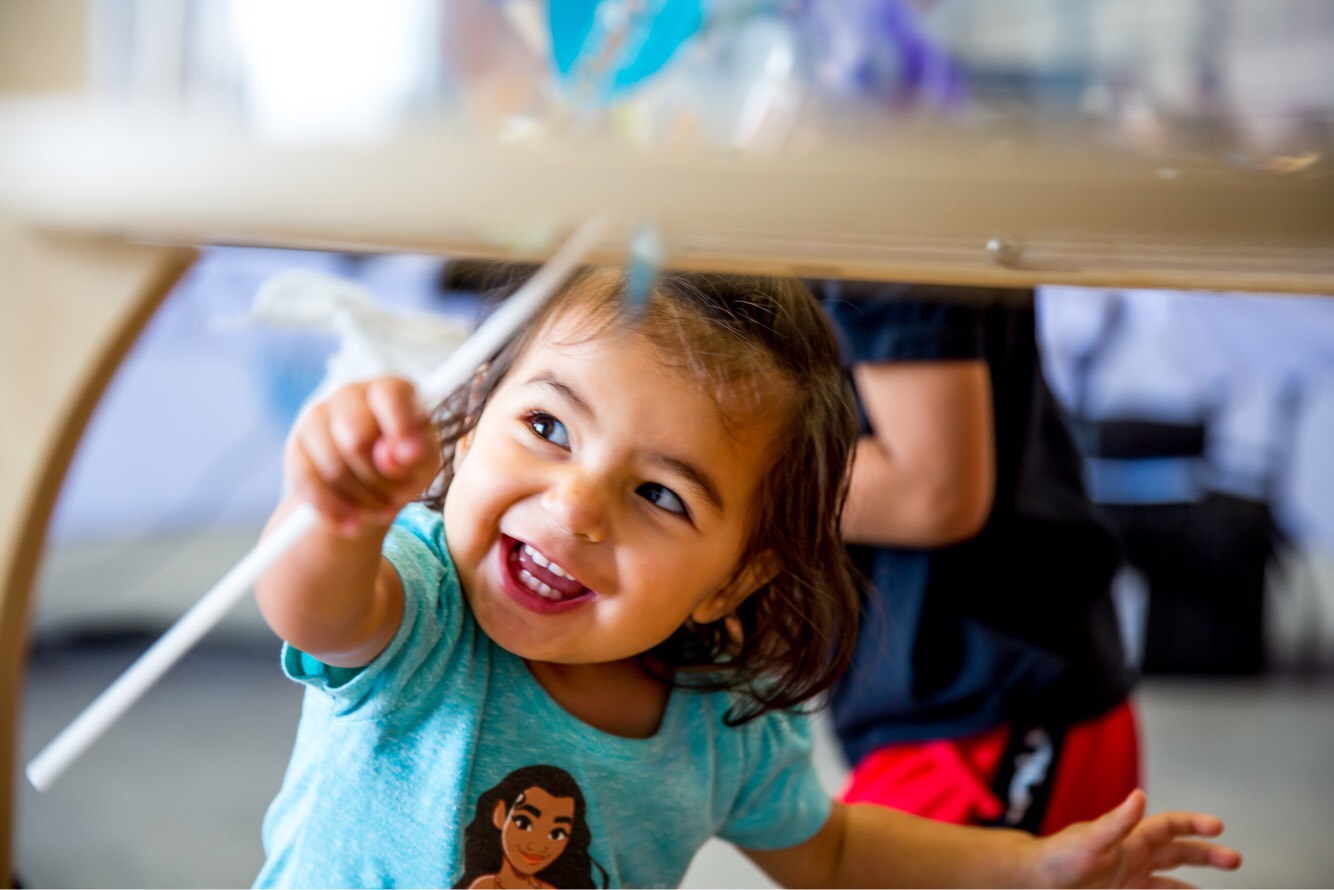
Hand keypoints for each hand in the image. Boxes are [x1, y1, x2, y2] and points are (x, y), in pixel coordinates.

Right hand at [285, 376, 440, 536]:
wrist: (371, 482)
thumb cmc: (406, 462)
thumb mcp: (424, 463)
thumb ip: (417, 457)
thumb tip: (394, 457)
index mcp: (389, 389)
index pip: (390, 396)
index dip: (400, 428)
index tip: (411, 458)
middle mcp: (351, 394)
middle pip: (357, 436)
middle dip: (379, 478)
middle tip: (396, 501)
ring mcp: (318, 416)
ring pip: (333, 464)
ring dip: (359, 499)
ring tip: (380, 511)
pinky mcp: (296, 446)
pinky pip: (307, 482)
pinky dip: (332, 509)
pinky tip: (351, 523)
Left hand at [1029, 789, 1240, 887]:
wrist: (1033, 881)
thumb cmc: (1057, 857)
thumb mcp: (1090, 839)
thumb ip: (1117, 821)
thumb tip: (1139, 795)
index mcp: (1130, 841)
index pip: (1168, 828)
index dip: (1193, 824)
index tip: (1218, 827)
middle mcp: (1133, 858)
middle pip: (1177, 853)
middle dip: (1206, 855)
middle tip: (1235, 860)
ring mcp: (1128, 879)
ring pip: (1169, 882)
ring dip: (1190, 886)